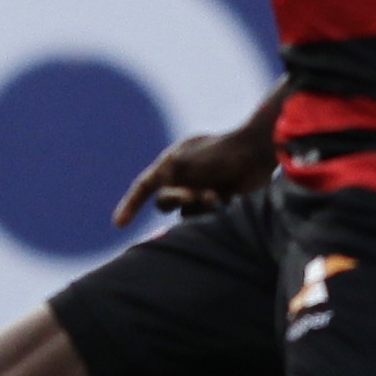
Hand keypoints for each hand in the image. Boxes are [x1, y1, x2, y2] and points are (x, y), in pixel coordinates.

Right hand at [114, 122, 276, 226]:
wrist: (257, 151)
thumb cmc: (220, 153)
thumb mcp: (185, 162)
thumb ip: (168, 183)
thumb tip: (164, 204)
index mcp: (172, 163)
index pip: (143, 186)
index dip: (130, 205)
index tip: (119, 224)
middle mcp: (184, 177)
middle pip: (164, 202)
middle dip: (177, 201)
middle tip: (194, 195)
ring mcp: (201, 189)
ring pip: (185, 214)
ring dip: (197, 208)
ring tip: (215, 196)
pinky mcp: (220, 201)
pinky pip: (205, 217)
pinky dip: (211, 213)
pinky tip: (226, 200)